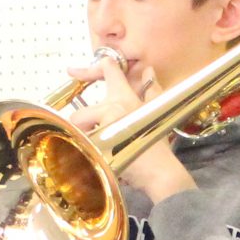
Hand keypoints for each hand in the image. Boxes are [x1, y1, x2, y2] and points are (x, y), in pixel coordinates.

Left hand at [70, 54, 194, 202]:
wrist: (161, 172)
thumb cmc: (157, 148)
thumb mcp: (156, 114)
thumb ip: (152, 90)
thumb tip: (149, 71)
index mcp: (126, 97)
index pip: (110, 70)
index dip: (98, 67)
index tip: (80, 69)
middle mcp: (116, 104)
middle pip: (82, 111)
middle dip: (81, 128)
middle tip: (88, 140)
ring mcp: (108, 118)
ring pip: (78, 124)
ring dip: (82, 138)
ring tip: (92, 150)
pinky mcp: (103, 134)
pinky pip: (82, 140)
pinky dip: (85, 150)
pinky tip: (95, 158)